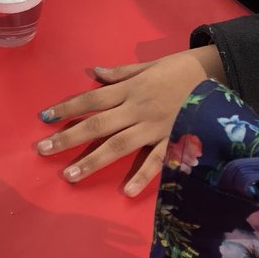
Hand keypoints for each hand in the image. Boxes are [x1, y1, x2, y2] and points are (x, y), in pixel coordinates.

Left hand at [35, 47, 225, 196]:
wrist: (215, 73)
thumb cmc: (178, 69)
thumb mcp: (147, 66)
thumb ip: (119, 73)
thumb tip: (92, 73)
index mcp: (130, 88)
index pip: (92, 99)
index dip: (67, 108)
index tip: (44, 118)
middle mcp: (137, 108)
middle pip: (98, 124)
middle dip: (69, 137)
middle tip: (43, 151)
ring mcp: (155, 127)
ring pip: (119, 145)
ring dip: (93, 161)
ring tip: (70, 175)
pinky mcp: (172, 140)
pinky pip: (156, 161)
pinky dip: (142, 176)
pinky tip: (126, 192)